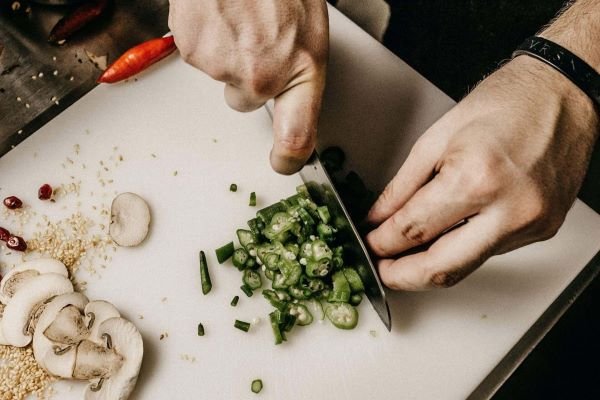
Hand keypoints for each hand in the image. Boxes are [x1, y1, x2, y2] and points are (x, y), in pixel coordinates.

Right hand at [168, 0, 328, 173]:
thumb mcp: (308, 29)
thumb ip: (296, 71)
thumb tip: (286, 99)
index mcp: (301, 70)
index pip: (297, 137)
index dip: (289, 158)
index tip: (283, 162)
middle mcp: (261, 77)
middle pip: (244, 100)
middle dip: (247, 77)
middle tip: (256, 39)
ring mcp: (223, 65)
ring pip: (220, 74)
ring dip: (226, 51)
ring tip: (239, 15)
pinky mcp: (192, 49)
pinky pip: (197, 53)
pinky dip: (205, 36)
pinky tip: (220, 12)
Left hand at [366, 56, 598, 289]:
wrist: (562, 93)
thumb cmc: (505, 102)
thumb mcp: (436, 138)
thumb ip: (402, 186)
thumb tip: (379, 219)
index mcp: (476, 178)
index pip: (414, 230)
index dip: (382, 243)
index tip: (370, 243)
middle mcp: (509, 209)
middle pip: (442, 269)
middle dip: (402, 276)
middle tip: (382, 269)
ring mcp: (530, 224)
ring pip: (467, 267)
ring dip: (430, 266)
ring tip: (406, 255)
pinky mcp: (542, 229)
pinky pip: (490, 252)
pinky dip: (460, 249)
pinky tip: (445, 237)